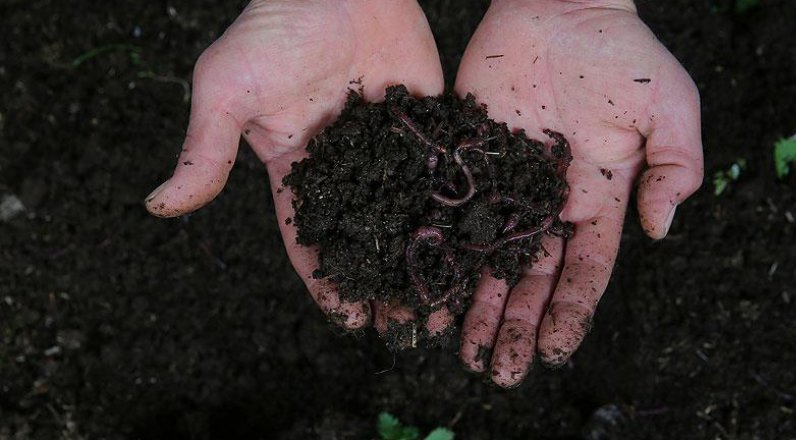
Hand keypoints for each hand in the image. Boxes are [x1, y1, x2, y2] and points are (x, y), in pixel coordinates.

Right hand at [144, 0, 444, 332]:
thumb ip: (204, 151)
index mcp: (296, 169)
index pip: (310, 240)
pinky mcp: (426, 127)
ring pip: (407, 216)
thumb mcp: (225, 90)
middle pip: (365, 238)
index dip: (328, 283)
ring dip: (423, 259)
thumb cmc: (274, 28)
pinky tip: (474, 247)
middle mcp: (345, 168)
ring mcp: (389, 150)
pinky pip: (441, 174)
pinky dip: (456, 211)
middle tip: (408, 328)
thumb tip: (158, 205)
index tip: (350, 321)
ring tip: (446, 304)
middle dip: (383, 284)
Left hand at [454, 0, 702, 386]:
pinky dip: (438, 253)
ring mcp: (502, 184)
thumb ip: (675, 168)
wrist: (561, 5)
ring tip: (459, 352)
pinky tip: (425, 290)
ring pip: (486, 257)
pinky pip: (448, 213)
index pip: (583, 271)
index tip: (553, 353)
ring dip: (475, 307)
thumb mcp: (670, 107)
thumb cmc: (622, 52)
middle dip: (516, 327)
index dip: (569, 314)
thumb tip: (660, 231)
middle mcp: (546, 203)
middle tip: (496, 375)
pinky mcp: (466, 160)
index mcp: (595, 200)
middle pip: (529, 278)